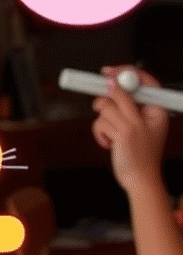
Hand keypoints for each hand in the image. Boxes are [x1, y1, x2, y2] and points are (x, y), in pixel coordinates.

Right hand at [92, 68, 167, 192]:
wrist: (135, 181)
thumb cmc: (140, 158)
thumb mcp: (130, 127)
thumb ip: (121, 103)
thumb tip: (112, 84)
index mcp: (154, 109)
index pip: (142, 82)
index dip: (126, 74)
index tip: (107, 73)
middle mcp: (142, 113)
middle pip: (120, 94)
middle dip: (108, 104)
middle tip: (100, 108)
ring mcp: (128, 122)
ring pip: (107, 109)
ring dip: (104, 124)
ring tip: (112, 138)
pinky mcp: (117, 131)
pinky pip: (102, 122)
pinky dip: (101, 133)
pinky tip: (108, 144)